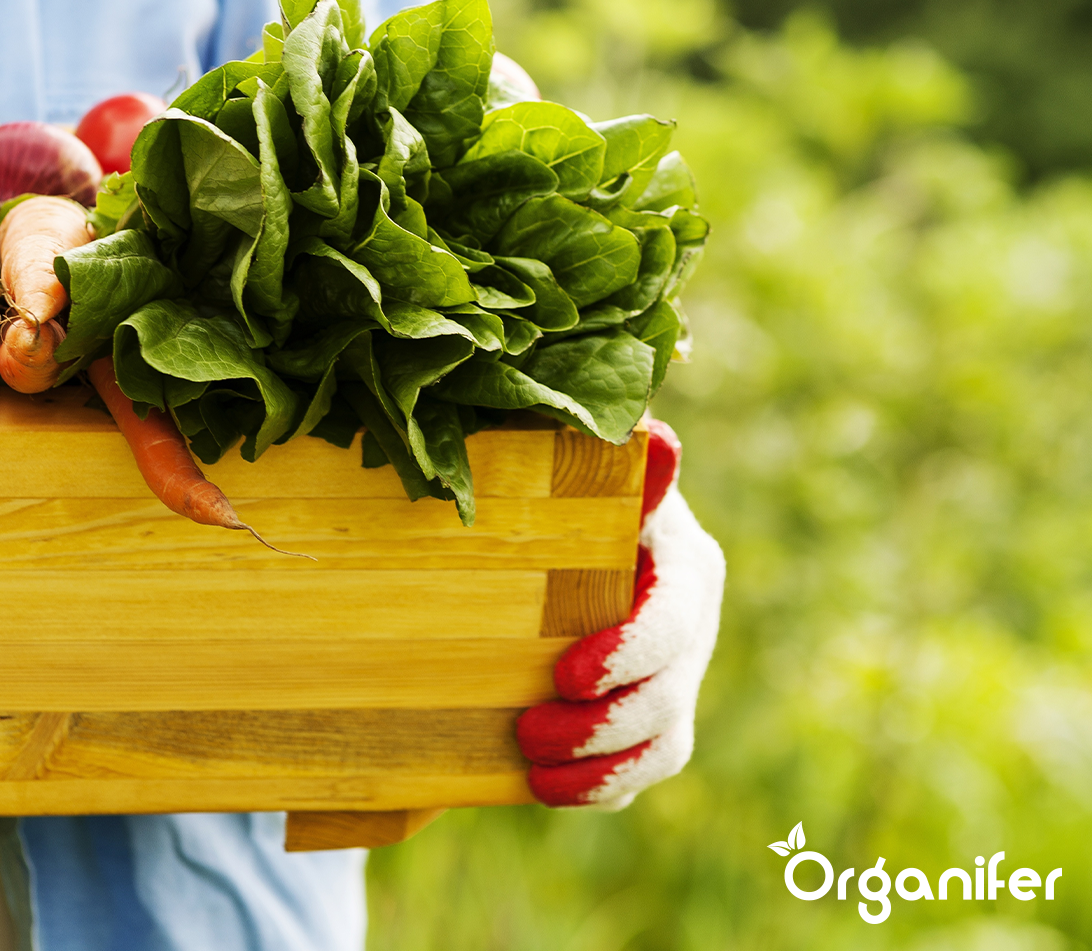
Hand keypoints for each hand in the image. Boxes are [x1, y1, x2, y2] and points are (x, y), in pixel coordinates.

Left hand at [516, 419, 724, 808]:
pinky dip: (602, 786)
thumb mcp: (593, 481)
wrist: (568, 548)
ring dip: (600, 765)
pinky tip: (549, 787)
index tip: (566, 676)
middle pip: (669, 693)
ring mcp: (681, 675)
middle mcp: (693, 625)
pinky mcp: (660, 717)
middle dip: (602, 724)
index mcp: (684, 564)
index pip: (671, 620)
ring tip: (534, 770)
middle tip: (529, 731)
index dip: (627, 654)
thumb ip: (621, 469)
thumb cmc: (574, 501)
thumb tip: (657, 435)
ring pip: (666, 743)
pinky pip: (648, 769)